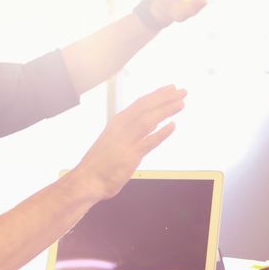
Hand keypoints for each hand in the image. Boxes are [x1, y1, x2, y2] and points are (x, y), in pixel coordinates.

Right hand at [70, 85, 186, 199]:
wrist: (86, 180)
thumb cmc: (99, 163)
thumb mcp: (114, 141)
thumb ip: (131, 133)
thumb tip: (149, 126)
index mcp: (117, 123)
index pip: (140, 104)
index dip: (157, 95)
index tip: (170, 89)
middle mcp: (121, 128)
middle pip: (146, 107)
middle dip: (165, 98)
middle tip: (181, 91)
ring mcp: (126, 141)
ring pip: (148, 120)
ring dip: (166, 110)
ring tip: (181, 103)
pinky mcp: (130, 156)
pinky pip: (148, 142)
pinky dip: (161, 133)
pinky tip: (172, 126)